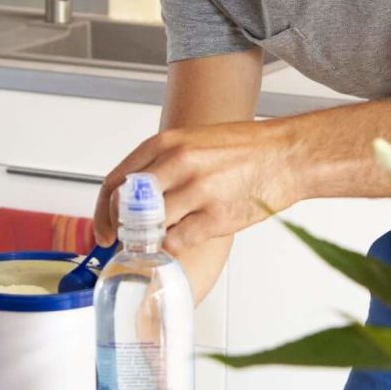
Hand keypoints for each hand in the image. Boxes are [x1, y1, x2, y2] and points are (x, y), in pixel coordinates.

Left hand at [92, 120, 300, 254]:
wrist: (287, 155)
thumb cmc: (246, 150)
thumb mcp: (194, 142)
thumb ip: (163, 164)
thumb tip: (135, 195)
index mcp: (167, 143)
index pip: (115, 181)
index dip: (103, 211)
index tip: (104, 228)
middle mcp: (177, 164)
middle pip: (126, 206)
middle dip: (122, 229)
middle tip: (127, 240)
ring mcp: (197, 190)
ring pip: (150, 226)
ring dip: (150, 239)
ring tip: (162, 237)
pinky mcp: (215, 216)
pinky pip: (177, 241)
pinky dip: (174, 246)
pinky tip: (185, 239)